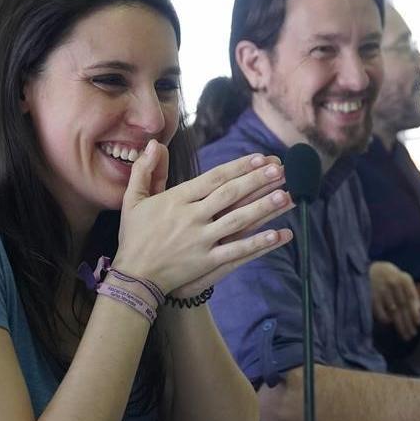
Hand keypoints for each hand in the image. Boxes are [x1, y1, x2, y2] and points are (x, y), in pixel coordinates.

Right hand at [115, 141, 293, 293]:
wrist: (134, 276)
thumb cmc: (134, 236)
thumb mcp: (133, 200)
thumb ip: (145, 170)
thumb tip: (155, 143)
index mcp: (177, 199)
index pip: (214, 178)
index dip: (239, 167)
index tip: (260, 158)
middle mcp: (191, 217)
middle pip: (230, 194)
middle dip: (257, 180)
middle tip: (281, 170)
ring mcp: (201, 240)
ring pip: (238, 220)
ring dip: (264, 208)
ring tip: (286, 196)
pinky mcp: (207, 261)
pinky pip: (237, 250)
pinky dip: (258, 243)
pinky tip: (278, 235)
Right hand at [369, 261, 419, 341]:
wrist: (367, 269)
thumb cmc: (389, 276)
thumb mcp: (402, 280)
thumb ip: (412, 293)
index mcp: (403, 279)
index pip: (411, 298)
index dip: (415, 311)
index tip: (418, 323)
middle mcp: (393, 284)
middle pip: (403, 307)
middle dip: (408, 322)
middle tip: (412, 334)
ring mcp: (382, 290)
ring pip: (393, 311)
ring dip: (400, 325)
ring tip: (405, 335)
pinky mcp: (372, 296)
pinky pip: (381, 312)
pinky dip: (385, 319)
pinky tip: (390, 325)